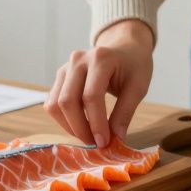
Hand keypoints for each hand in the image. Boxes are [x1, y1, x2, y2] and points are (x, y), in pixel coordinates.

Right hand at [45, 19, 153, 146]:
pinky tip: (81, 125)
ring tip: (88, 136)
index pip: (91, 97)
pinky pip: (52, 103)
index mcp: (101, 58)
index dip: (96, 123)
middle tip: (95, 144)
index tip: (104, 143)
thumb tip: (115, 139)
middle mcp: (77, 60)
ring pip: (55, 104)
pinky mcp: (60, 76)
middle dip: (80, 128)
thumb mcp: (138, 87)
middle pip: (68, 101)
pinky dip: (64, 119)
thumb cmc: (134, 65)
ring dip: (69, 126)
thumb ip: (125, 112)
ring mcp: (65, 67)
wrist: (124, 46)